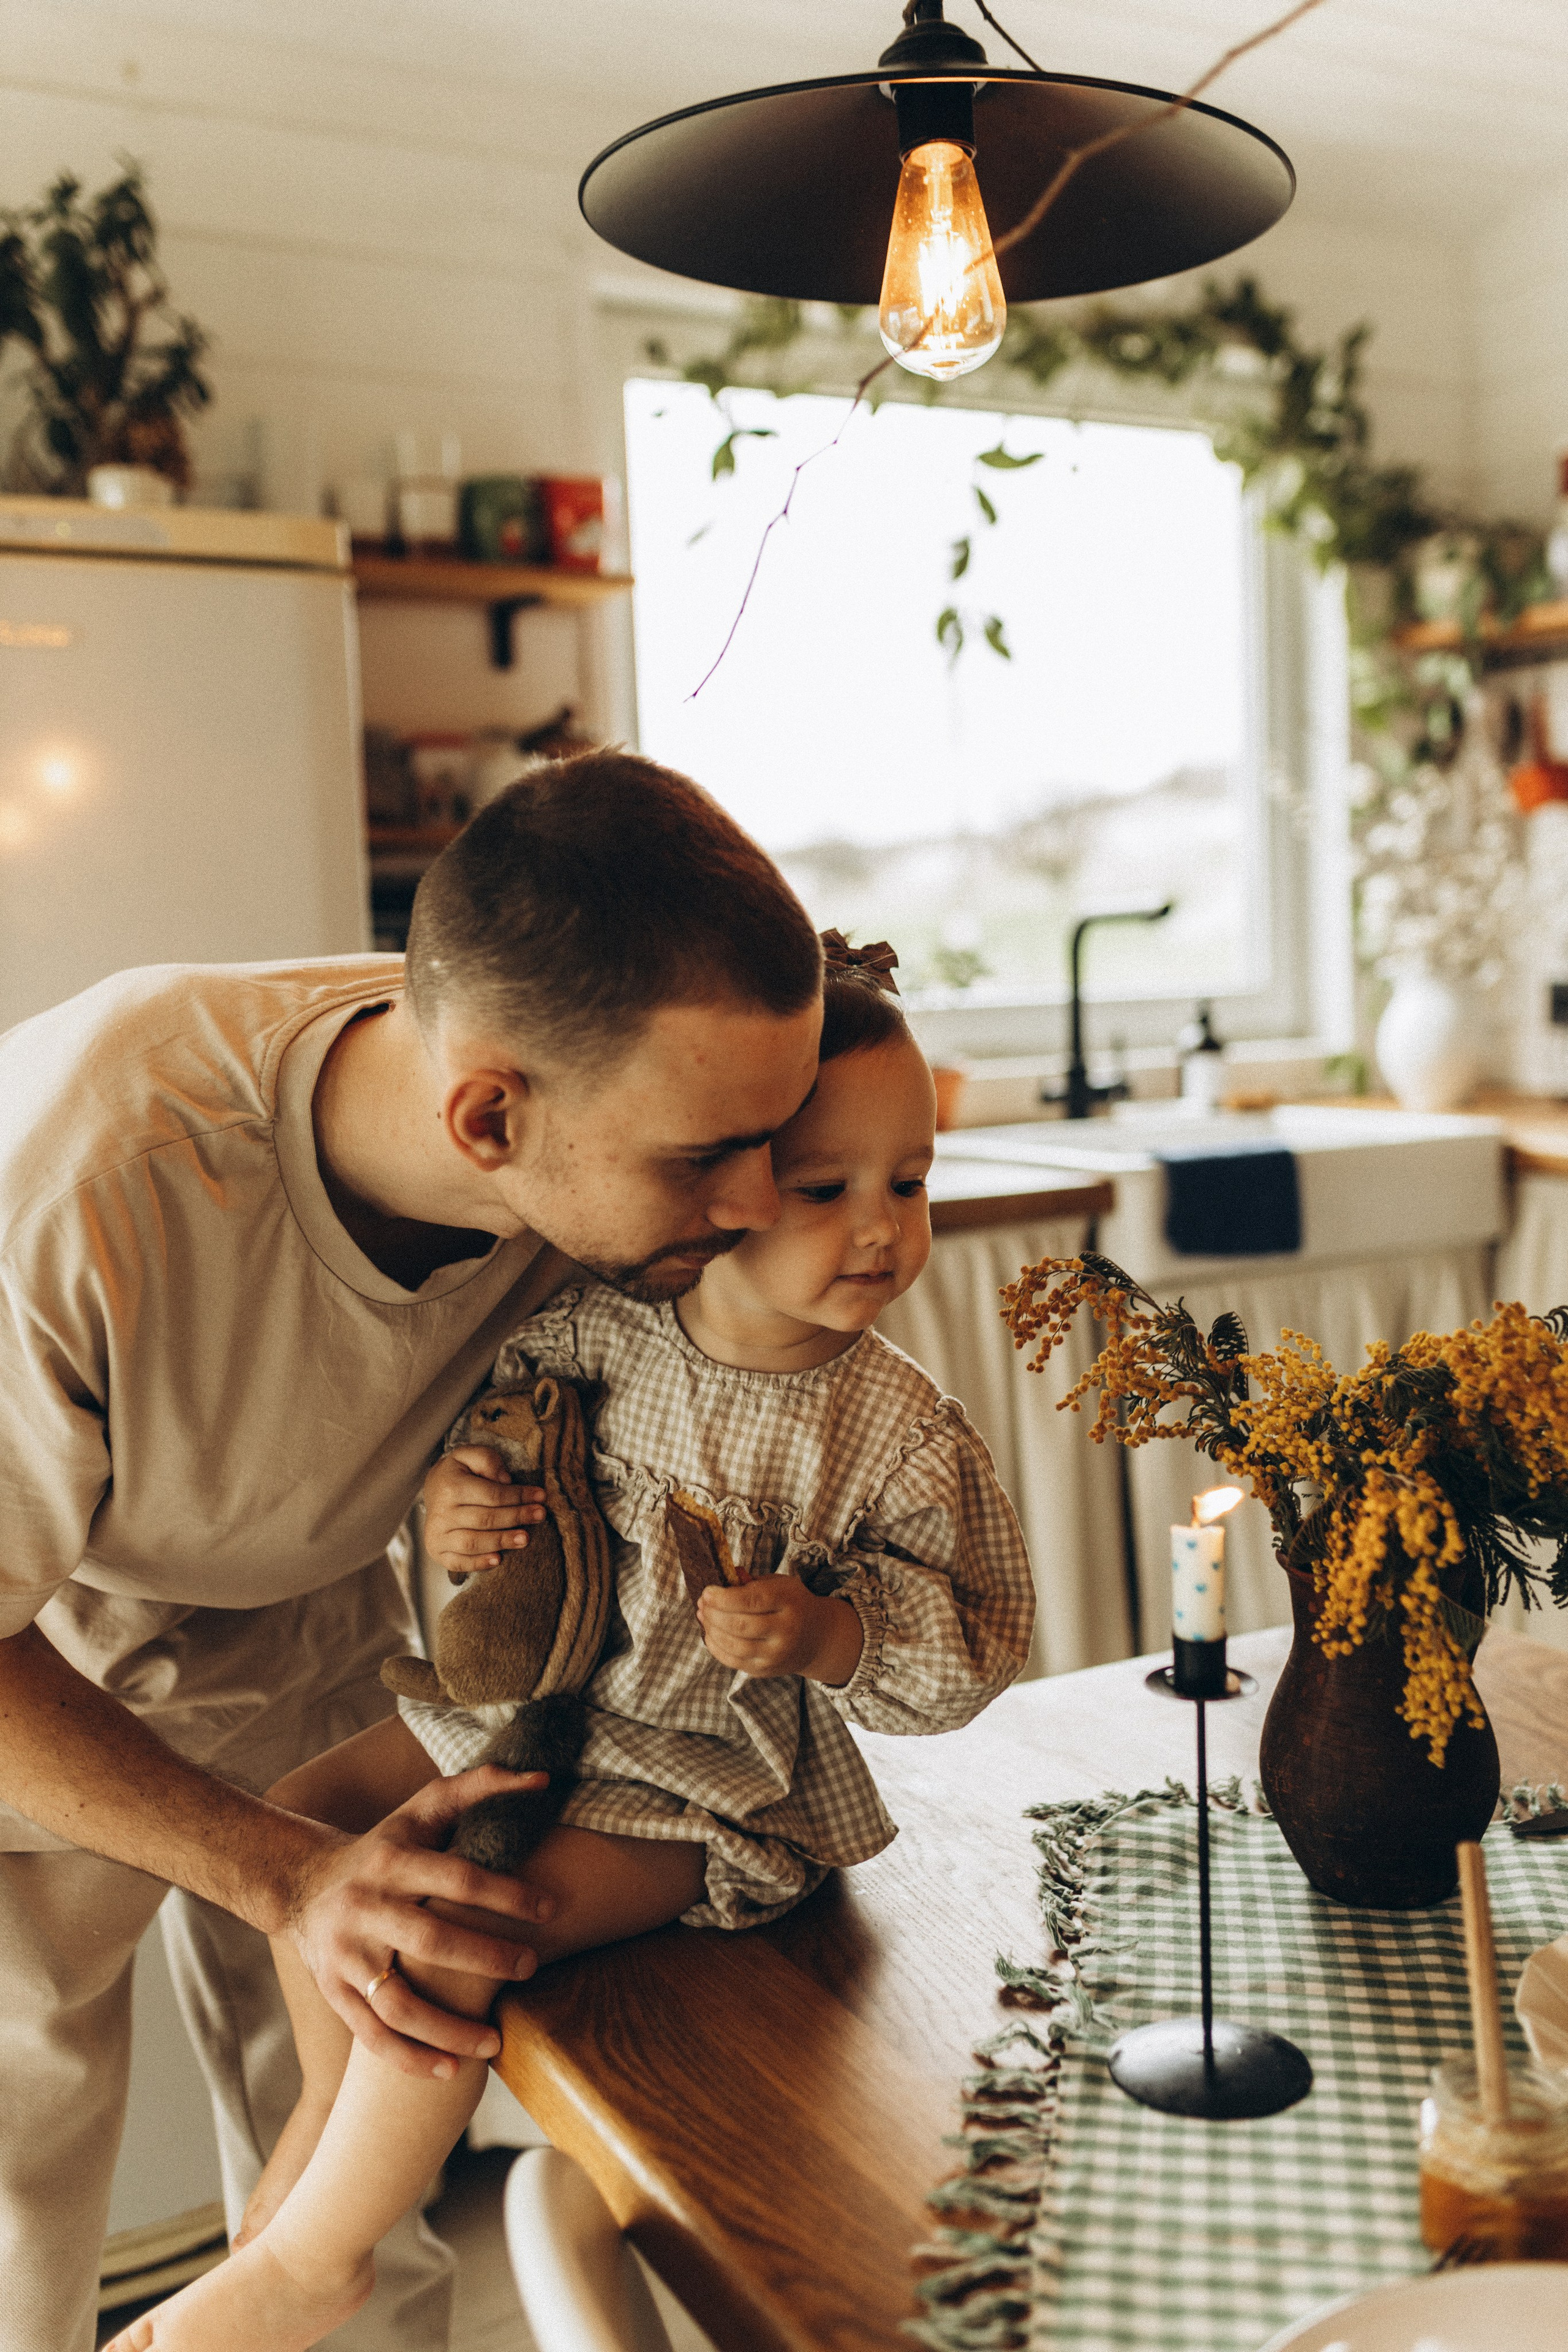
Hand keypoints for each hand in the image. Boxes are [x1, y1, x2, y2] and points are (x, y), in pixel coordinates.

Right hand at [281, 1765, 556, 2077]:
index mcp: (394, 1861)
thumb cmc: (385, 1845)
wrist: (301, 1883)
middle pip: (430, 1942)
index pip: (457, 1878)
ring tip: (495, 2043)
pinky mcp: (334, 1992)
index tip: (550, 1909)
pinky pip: (371, 2035)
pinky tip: (451, 2072)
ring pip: (397, 2003)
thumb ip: (481, 1786)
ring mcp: (346, 1956)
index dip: (506, 1895)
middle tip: (530, 1968)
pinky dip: (410, 2058)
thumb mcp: (424, 1807)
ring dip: (448, 2028)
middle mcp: (366, 1908)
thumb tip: (543, 1778)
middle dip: (485, 1958)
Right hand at [424, 1446, 545, 1575]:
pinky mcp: (436, 1551)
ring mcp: (437, 1534)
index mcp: (450, 1486)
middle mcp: (441, 1512)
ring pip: (473, 1543)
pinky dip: (478, 1563)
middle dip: (516, 1517)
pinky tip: (498, 1559)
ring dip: (502, 1541)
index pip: (492, 1494)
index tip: (540, 1496)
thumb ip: (487, 1459)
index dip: (519, 1496)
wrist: (434, 1490)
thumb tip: (505, 1480)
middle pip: (485, 1519)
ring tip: (525, 1538)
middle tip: (539, 1515)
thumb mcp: (469, 1455)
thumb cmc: (459, 1473)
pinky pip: (457, 1562)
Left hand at [697, 1576, 863, 1685]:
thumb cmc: (791, 1603)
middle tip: (702, 1603)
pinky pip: (734, 1661)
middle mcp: (786, 1630)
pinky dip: (716, 1647)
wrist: (815, 1637)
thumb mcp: (779, 1584)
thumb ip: (751, 1581)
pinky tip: (710, 1633)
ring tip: (703, 1616)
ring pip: (735, 1645)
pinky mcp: (766, 1670)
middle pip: (740, 1625)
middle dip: (714, 1614)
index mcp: (790, 1601)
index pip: (753, 1600)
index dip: (724, 1597)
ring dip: (712, 1630)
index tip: (707, 1591)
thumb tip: (722, 1576)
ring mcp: (776, 1654)